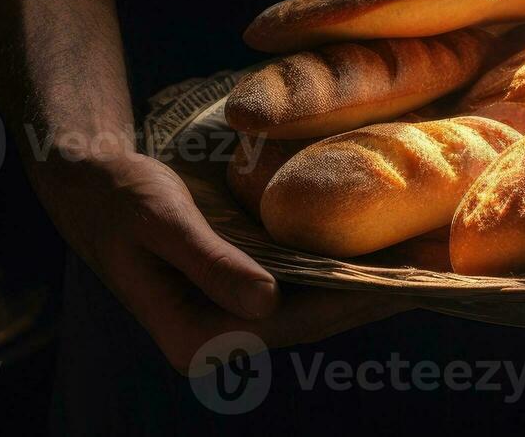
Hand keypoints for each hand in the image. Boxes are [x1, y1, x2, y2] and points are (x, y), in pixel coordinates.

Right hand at [33, 149, 411, 370]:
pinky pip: (300, 288)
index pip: (297, 324)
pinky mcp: (238, 291)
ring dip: (363, 286)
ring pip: (313, 308)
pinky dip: (338, 271)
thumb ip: (212, 263)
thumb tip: (267, 304)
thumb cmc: (121, 198)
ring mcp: (229, 317)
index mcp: (197, 337)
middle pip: (314, 323)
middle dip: (373, 298)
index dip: (355, 303)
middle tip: (434, 272)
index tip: (407, 283)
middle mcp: (217, 338)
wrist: (90, 186)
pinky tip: (373, 250)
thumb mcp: (163, 221)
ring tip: (420, 262)